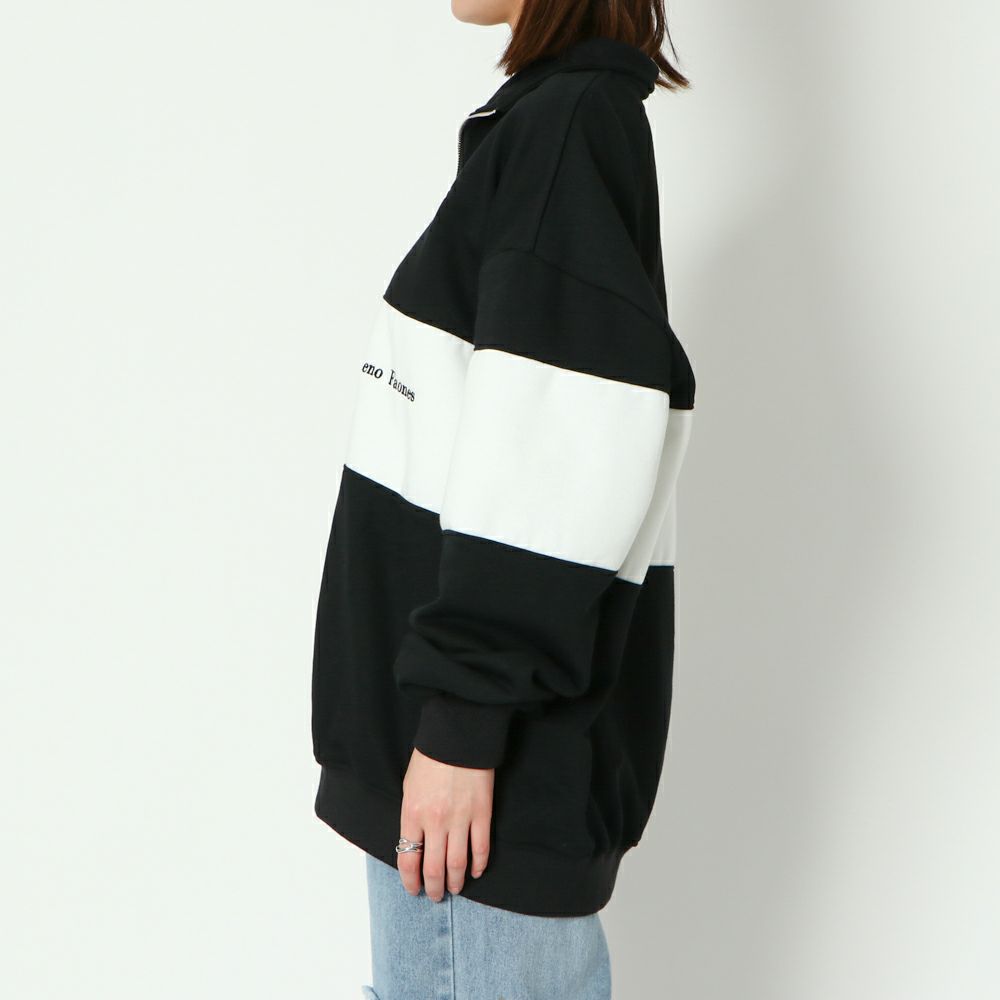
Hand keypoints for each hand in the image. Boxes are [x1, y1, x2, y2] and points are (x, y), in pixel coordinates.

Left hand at [398, 746, 493, 901]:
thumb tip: (416, 843)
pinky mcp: (482, 813)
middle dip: (433, 887)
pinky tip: (476, 871)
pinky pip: (481, 848)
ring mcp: (461, 818)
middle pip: (434, 868)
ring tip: (454, 888)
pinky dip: (479, 865)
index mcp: (412, 813)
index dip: (410, 881)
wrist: (457, 735)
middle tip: (435, 895)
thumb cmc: (430, 758)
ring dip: (455, 882)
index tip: (414, 889)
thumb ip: (412, 817)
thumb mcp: (409, 787)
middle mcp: (435, 821)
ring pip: (458, 864)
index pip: (408, 859)